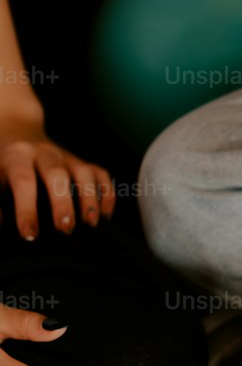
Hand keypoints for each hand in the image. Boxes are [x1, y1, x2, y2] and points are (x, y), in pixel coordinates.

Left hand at [0, 120, 114, 237]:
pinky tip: (106, 214)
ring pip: (84, 173)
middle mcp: (44, 153)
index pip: (23, 180)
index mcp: (17, 156)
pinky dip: (106, 193)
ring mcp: (67, 156)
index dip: (27, 209)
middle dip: (63, 203)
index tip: (30, 235)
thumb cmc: (2, 164)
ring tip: (92, 223)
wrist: (17, 130)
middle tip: (66, 229)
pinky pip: (101, 174)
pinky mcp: (82, 162)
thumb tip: (0, 225)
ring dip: (90, 198)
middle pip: (57, 175)